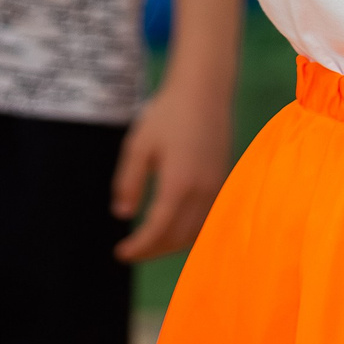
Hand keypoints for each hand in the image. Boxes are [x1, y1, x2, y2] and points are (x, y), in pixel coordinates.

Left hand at [112, 72, 233, 261]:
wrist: (204, 90)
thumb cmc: (167, 114)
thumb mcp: (138, 145)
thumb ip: (128, 182)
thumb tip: (122, 214)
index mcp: (178, 183)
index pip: (158, 230)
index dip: (139, 247)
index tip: (121, 253)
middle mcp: (202, 191)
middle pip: (178, 238)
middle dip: (153, 251)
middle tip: (132, 252)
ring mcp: (216, 187)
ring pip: (196, 232)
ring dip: (172, 244)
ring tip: (150, 243)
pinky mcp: (222, 180)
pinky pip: (207, 219)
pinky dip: (189, 232)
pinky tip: (174, 227)